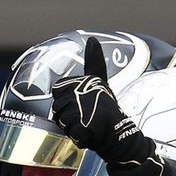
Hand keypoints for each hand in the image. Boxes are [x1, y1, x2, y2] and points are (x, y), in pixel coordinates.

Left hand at [49, 37, 149, 165]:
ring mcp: (83, 111)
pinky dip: (78, 137)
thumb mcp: (99, 81)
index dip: (66, 100)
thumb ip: (93, 62)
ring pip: (62, 121)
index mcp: (84, 81)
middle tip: (84, 116)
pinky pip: (70, 133)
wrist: (118, 132)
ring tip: (86, 124)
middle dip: (67, 116)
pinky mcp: (85, 127)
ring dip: (71, 127)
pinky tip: (88, 133)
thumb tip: (92, 39)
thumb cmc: (106, 107)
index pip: (57, 91)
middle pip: (57, 108)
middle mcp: (83, 93)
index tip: (81, 102)